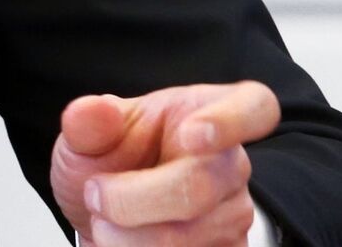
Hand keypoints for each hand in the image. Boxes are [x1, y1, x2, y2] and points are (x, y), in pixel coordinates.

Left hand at [49, 81, 279, 245]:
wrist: (100, 216)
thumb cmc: (106, 165)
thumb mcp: (87, 137)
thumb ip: (88, 123)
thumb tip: (92, 109)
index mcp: (204, 112)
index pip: (254, 107)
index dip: (232, 120)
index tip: (192, 134)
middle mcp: (230, 165)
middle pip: (200, 187)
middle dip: (129, 200)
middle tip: (95, 194)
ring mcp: (234, 215)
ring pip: (186, 238)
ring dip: (126, 237)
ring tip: (105, 221)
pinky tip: (124, 243)